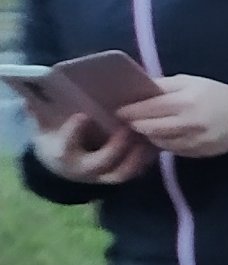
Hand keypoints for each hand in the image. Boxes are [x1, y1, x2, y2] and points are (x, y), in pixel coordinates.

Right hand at [29, 110, 152, 184]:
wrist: (63, 162)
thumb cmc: (55, 135)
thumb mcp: (43, 124)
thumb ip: (39, 109)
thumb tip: (33, 89)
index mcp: (62, 154)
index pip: (66, 146)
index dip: (73, 132)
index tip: (83, 115)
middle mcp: (84, 170)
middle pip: (102, 164)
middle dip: (115, 147)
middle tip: (127, 126)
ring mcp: (103, 175)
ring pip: (123, 172)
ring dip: (137, 155)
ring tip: (147, 134)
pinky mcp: (119, 174)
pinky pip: (137, 170)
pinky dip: (147, 157)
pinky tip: (157, 139)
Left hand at [117, 74, 227, 157]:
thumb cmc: (216, 94)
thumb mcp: (190, 82)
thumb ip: (164, 86)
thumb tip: (139, 90)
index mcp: (185, 101)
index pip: (149, 108)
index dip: (131, 110)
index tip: (118, 110)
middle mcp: (188, 123)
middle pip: (150, 128)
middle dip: (135, 125)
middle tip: (125, 121)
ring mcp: (193, 141)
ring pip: (159, 141)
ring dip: (148, 135)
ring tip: (142, 128)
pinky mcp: (198, 153)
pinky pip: (173, 150)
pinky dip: (163, 143)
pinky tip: (160, 137)